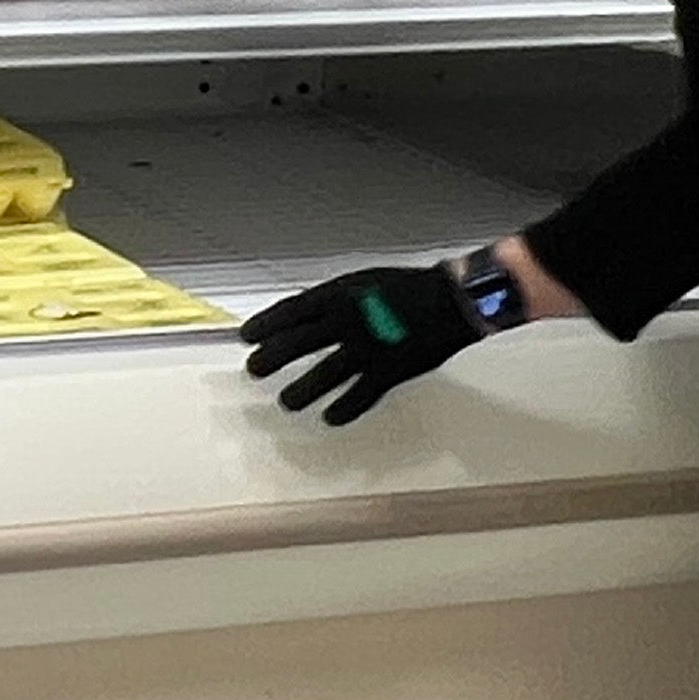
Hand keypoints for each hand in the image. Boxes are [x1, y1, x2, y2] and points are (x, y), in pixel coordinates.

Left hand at [245, 253, 510, 428]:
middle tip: (255, 370)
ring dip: (300, 392)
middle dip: (271, 360)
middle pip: (296, 345)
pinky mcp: (388, 372)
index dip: (264, 325)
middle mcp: (346, 322)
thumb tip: (304, 315)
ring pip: (322, 376)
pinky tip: (330, 417)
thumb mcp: (361, 282)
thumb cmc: (408, 288)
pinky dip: (343, 410)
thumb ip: (332, 300)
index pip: (289, 312)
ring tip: (286, 401)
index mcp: (338, 295)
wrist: (450, 300)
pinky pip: (359, 397)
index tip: (248, 337)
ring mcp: (366, 349)